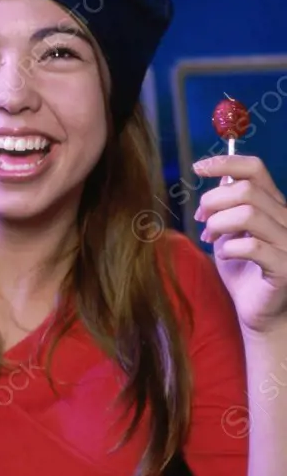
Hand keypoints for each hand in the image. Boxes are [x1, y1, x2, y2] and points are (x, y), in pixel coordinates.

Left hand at [194, 154, 286, 335]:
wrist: (260, 312)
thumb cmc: (243, 270)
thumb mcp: (229, 232)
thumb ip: (227, 207)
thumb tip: (219, 179)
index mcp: (273, 206)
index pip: (256, 170)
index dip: (226, 163)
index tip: (197, 167)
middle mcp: (286, 219)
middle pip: (245, 190)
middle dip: (212, 202)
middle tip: (201, 220)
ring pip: (248, 213)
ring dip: (219, 224)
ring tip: (211, 239)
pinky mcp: (285, 267)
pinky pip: (252, 246)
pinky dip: (229, 248)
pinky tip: (224, 255)